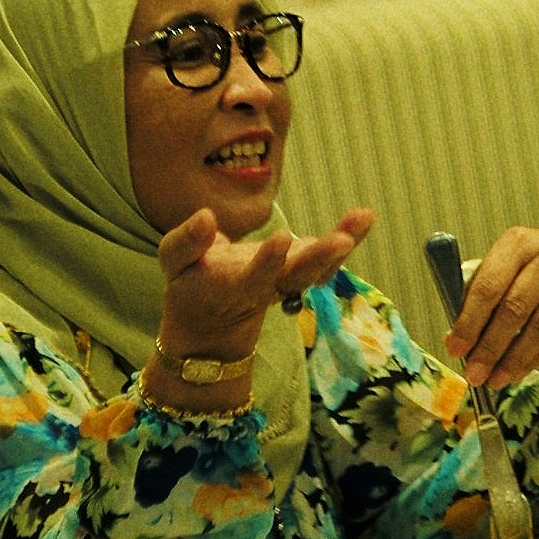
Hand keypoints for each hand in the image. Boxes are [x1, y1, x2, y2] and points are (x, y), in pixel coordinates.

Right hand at [156, 203, 373, 363]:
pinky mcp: (301, 272)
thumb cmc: (190, 282)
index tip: (282, 237)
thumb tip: (206, 217)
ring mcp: (288, 281)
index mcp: (233, 286)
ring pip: (318, 270)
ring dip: (340, 248)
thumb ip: (186, 241)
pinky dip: (348, 239)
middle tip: (341, 241)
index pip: (253, 277)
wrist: (213, 321)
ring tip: (363, 217)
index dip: (268, 260)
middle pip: (296, 276)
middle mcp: (267, 288)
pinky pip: (328, 261)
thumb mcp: (174, 262)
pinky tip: (364, 217)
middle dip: (318, 259)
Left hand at [445, 227, 538, 385]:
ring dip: (513, 359)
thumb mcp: (505, 268)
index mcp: (518, 242)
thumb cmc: (530, 269)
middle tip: (474, 374)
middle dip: (490, 346)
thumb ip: (479, 296)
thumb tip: (454, 338)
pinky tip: (516, 371)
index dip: (470, 321)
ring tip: (493, 380)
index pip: (489, 285)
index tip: (455, 348)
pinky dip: (533, 358)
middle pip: (515, 308)